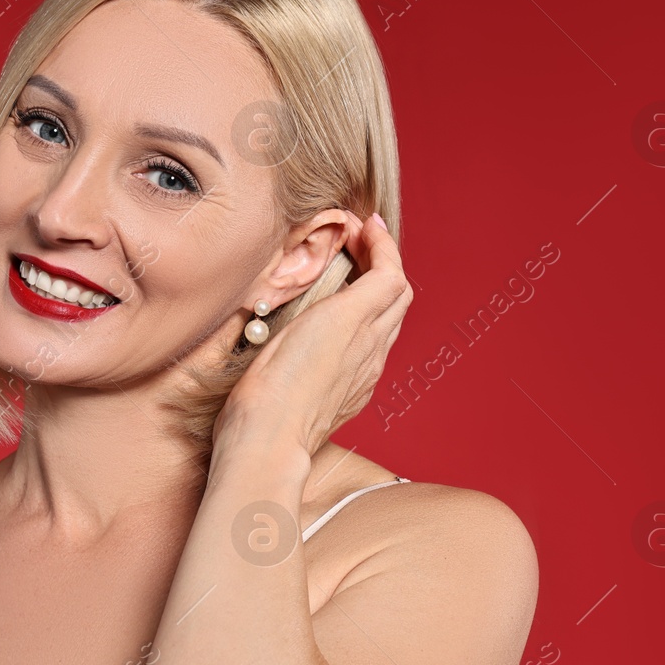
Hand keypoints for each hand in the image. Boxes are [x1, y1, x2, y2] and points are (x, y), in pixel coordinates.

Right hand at [213, 213, 412, 457]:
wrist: (268, 439)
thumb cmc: (274, 382)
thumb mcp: (311, 320)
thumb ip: (348, 289)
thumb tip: (369, 258)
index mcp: (359, 324)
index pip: (391, 274)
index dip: (382, 244)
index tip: (366, 224)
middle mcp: (371, 350)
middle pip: (397, 297)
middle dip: (383, 263)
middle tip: (357, 244)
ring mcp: (364, 376)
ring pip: (386, 324)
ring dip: (376, 294)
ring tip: (348, 279)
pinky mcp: (352, 396)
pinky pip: (372, 352)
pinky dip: (365, 326)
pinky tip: (338, 327)